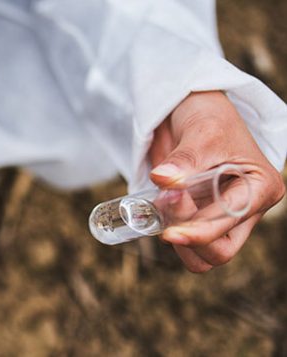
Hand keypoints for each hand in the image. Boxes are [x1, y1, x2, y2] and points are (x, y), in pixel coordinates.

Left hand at [148, 91, 284, 272]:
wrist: (192, 108)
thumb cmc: (209, 116)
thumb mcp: (202, 132)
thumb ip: (184, 159)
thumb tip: (163, 179)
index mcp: (260, 190)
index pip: (230, 229)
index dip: (199, 234)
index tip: (169, 232)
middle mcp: (245, 209)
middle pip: (219, 252)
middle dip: (188, 237)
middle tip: (166, 203)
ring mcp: (220, 215)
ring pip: (200, 254)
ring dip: (175, 237)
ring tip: (163, 200)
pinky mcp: (198, 215)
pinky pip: (183, 240)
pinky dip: (167, 229)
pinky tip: (159, 204)